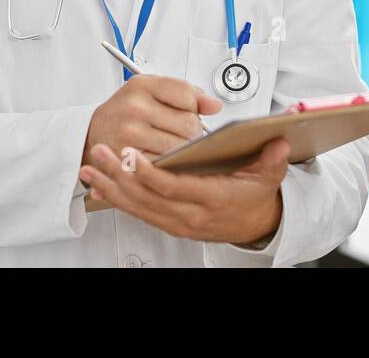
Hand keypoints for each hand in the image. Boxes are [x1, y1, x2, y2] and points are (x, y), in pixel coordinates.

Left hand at [80, 137, 289, 244]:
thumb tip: (278, 142)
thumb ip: (272, 159)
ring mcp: (176, 221)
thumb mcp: (269, 177)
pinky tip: (98, 186)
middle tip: (100, 153)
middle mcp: (190, 214)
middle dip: (119, 175)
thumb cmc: (255, 197)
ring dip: (110, 186)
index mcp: (212, 198)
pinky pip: (137, 212)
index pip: (173, 187)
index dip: (149, 173)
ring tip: (89, 168)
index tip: (131, 155)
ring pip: (137, 206)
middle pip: (147, 196)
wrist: (254, 225)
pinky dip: (116, 199)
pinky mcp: (168, 223)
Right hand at [83, 75, 221, 166]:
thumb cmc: (126, 112)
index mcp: (142, 86)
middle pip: (189, 125)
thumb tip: (215, 105)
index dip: (194, 107)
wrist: (93, 133)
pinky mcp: (128, 160)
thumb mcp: (151, 92)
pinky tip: (164, 160)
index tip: (188, 112)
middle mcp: (134, 108)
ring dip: (184, 151)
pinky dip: (171, 167)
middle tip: (182, 134)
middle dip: (193, 133)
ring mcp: (130, 135)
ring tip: (173, 146)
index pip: (188, 96)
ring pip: (180, 148)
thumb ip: (186, 93)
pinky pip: (166, 166)